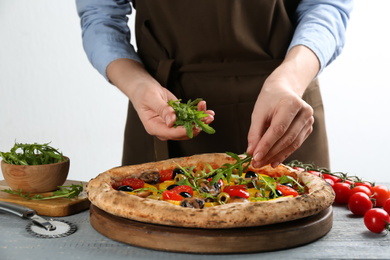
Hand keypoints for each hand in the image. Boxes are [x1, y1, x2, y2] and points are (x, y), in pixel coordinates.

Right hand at [106, 58, 213, 140]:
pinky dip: (199, 115)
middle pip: (182, 133)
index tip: (195, 125)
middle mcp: (164, 129)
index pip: (170, 133)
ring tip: (210, 114)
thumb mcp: (151, 98)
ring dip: (201, 121)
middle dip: (196, 126)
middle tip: (207, 118)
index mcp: (154, 127)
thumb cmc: (144, 93)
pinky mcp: (178, 118)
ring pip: (189, 127)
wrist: (144, 88)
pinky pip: (190, 119)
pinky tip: (208, 111)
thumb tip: (171, 122)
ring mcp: (172, 125)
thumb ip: (162, 109)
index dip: (183, 130)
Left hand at [246, 45, 319, 167]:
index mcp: (291, 104)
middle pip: (286, 139)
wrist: (284, 90)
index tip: (255, 157)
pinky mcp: (309, 129)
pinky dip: (283, 154)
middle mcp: (304, 112)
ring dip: (276, 156)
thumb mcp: (258, 113)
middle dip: (269, 153)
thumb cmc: (269, 100)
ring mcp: (309, 121)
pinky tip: (273, 161)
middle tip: (256, 163)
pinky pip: (295, 145)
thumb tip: (251, 152)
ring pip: (292, 144)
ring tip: (262, 164)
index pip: (278, 129)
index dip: (266, 145)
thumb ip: (255, 132)